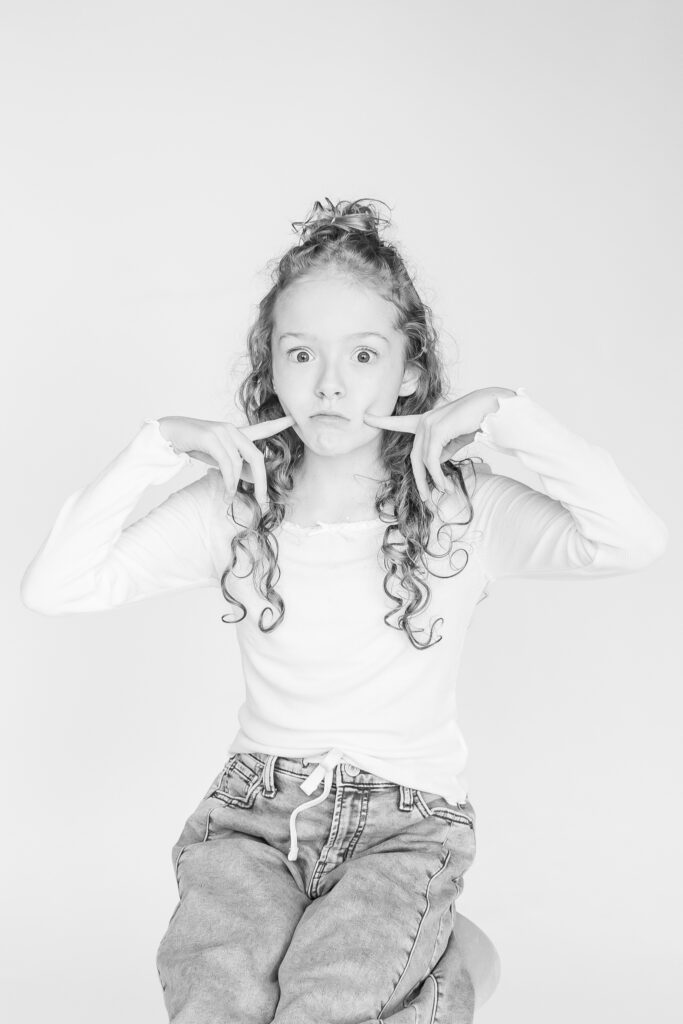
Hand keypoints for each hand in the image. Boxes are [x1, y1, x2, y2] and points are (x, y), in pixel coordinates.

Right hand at [157, 414, 295, 510]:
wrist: (169, 434)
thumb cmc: (194, 445)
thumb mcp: (219, 458)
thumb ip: (237, 466)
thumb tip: (254, 479)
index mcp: (236, 433)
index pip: (262, 428)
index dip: (279, 424)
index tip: (294, 418)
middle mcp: (232, 430)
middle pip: (256, 456)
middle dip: (261, 480)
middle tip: (262, 499)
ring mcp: (222, 432)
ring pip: (239, 463)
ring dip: (236, 484)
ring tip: (230, 497)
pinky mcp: (211, 437)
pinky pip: (227, 462)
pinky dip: (228, 480)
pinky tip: (226, 490)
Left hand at [362, 388, 506, 503]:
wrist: (492, 408)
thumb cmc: (476, 420)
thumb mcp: (455, 439)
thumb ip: (443, 449)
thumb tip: (434, 464)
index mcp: (427, 420)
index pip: (401, 422)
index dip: (383, 420)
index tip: (365, 417)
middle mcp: (424, 421)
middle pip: (415, 457)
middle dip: (420, 480)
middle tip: (426, 498)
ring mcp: (429, 424)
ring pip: (423, 461)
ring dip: (433, 481)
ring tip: (444, 492)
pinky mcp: (437, 430)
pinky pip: (431, 460)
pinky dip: (437, 475)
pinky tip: (445, 485)